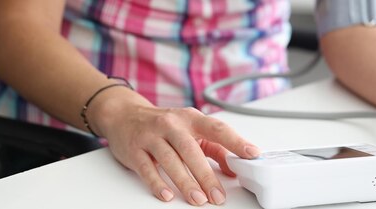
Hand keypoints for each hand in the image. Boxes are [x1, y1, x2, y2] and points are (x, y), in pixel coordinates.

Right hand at [88, 90, 259, 205]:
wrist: (124, 115)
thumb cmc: (164, 125)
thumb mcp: (191, 130)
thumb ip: (215, 148)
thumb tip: (233, 168)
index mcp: (191, 118)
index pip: (217, 129)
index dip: (236, 141)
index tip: (251, 154)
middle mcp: (172, 124)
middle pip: (191, 150)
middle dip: (206, 175)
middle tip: (217, 195)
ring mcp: (151, 136)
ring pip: (170, 160)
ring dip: (185, 182)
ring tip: (198, 199)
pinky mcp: (134, 149)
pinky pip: (146, 168)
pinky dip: (157, 183)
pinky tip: (167, 195)